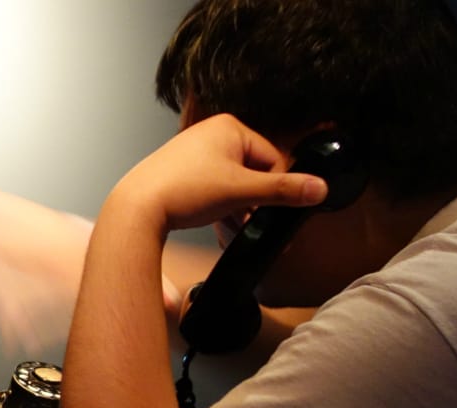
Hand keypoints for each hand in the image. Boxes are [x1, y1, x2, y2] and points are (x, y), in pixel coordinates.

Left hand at [110, 113, 329, 233]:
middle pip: (253, 174)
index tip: (266, 211)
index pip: (272, 159)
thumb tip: (319, 189)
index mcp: (230, 128)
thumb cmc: (183, 190)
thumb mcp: (241, 191)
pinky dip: (221, 210)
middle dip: (254, 204)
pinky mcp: (184, 173)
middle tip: (250, 225)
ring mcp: (197, 153)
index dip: (272, 190)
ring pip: (234, 186)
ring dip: (239, 211)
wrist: (137, 208)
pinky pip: (215, 191)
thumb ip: (283, 191)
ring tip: (234, 231)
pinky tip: (221, 229)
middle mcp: (213, 135)